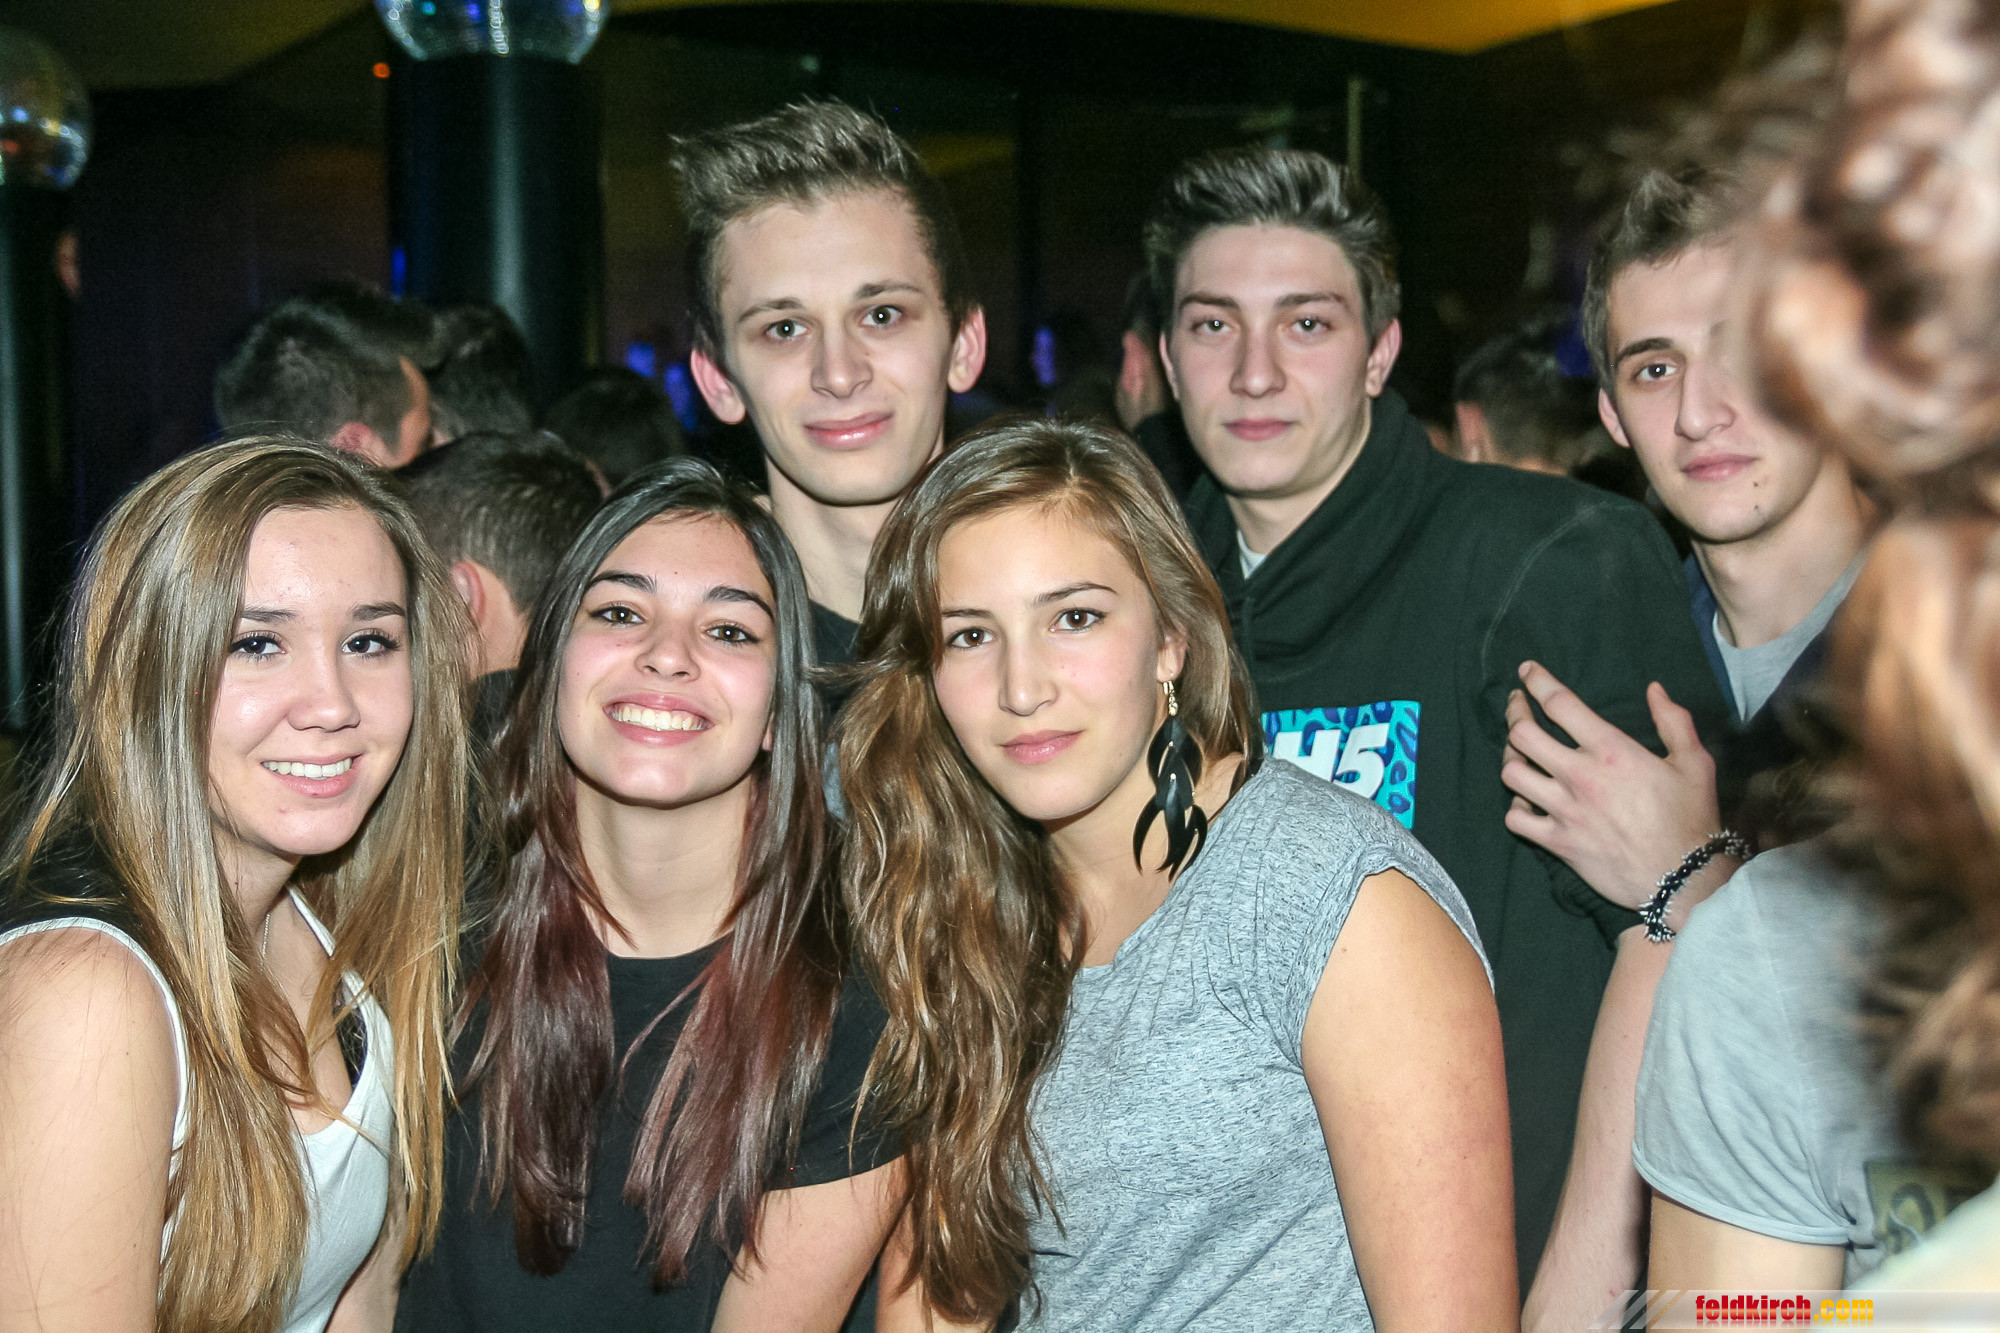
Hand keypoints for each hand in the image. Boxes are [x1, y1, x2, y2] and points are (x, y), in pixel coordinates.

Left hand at [1501, 660, 1728, 915]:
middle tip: (1517, 705)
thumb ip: (1673, 721)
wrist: (1683, 879)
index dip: (1537, 681)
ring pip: (1512, 774)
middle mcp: (1579, 776)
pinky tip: (1526, 799)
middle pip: (1522, 734)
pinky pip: (1516, 819)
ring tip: (1519, 750)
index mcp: (1611, 750)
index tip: (1526, 671)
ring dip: (1511, 757)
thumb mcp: (1694, 762)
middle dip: (1514, 712)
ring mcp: (1564, 810)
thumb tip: (1653, 689)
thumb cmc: (1691, 817)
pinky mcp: (1557, 842)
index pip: (1559, 704)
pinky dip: (1515, 806)